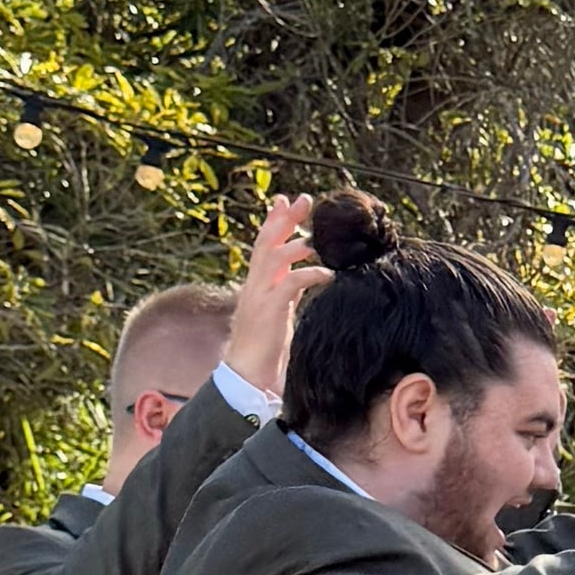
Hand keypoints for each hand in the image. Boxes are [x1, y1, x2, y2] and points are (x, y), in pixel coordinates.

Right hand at [219, 192, 320, 397]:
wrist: (247, 376)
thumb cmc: (265, 349)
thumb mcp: (279, 313)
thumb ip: (287, 293)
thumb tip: (302, 279)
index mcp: (257, 284)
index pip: (264, 245)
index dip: (274, 222)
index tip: (286, 202)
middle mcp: (255, 285)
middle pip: (266, 242)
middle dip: (283, 219)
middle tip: (303, 199)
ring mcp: (259, 296)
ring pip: (273, 257)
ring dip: (295, 244)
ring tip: (315, 239)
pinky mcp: (269, 311)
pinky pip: (290, 283)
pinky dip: (309, 274)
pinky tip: (327, 273)